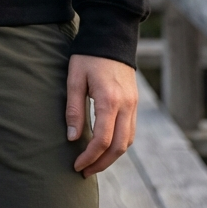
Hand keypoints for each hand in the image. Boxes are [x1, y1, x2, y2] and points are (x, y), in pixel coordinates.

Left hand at [66, 54, 137, 176]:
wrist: (111, 35)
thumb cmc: (88, 55)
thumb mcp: (75, 78)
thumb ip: (74, 108)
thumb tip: (72, 138)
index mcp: (109, 100)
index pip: (103, 140)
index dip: (90, 157)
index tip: (77, 165)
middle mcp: (126, 105)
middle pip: (119, 147)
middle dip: (101, 163)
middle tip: (85, 172)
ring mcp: (133, 104)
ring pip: (128, 141)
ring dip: (112, 157)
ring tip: (94, 163)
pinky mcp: (134, 102)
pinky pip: (130, 131)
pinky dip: (119, 144)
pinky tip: (106, 147)